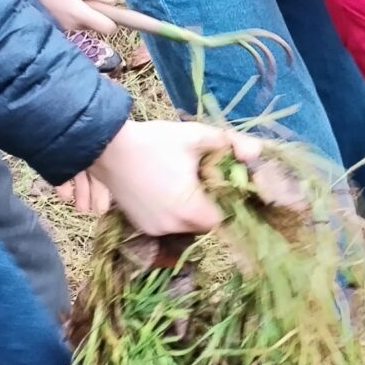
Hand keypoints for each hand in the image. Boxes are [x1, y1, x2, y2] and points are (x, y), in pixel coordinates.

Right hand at [0, 0, 119, 38]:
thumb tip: (113, 3)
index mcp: (78, 12)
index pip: (108, 28)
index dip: (114, 20)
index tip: (116, 14)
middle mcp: (71, 26)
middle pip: (94, 25)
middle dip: (92, 13)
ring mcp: (60, 30)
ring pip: (80, 25)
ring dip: (78, 14)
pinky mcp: (52, 29)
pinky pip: (68, 25)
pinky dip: (67, 16)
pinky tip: (55, 3)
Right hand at [80, 121, 255, 233]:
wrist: (107, 147)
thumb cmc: (154, 141)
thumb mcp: (194, 136)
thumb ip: (229, 143)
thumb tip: (257, 152)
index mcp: (189, 209)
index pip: (222, 220)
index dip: (228, 204)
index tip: (226, 185)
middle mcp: (171, 226)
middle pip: (205, 224)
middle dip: (210, 206)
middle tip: (206, 180)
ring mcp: (154, 229)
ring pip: (186, 226)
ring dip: (191, 210)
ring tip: (185, 183)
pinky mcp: (141, 226)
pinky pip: (167, 224)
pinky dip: (173, 212)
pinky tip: (168, 189)